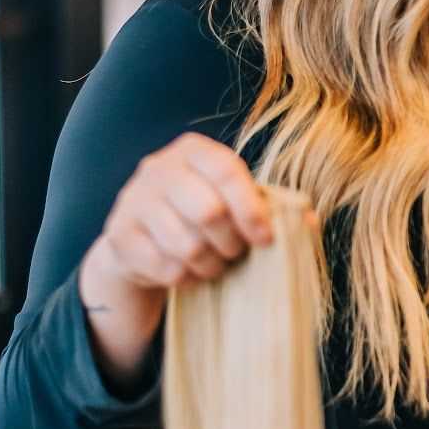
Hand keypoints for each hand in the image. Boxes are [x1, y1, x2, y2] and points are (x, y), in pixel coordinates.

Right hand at [78, 133, 273, 381]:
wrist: (140, 242)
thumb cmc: (201, 216)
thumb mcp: (235, 203)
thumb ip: (272, 207)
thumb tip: (310, 222)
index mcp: (194, 150)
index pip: (227, 171)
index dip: (252, 209)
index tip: (266, 240)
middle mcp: (159, 168)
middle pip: (208, 212)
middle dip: (231, 243)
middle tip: (236, 254)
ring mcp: (133, 201)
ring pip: (186, 245)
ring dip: (210, 264)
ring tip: (214, 264)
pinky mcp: (118, 237)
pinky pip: (163, 267)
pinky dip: (185, 278)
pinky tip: (188, 272)